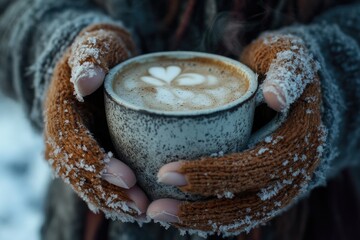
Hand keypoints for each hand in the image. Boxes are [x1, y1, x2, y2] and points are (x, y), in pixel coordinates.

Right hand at [44, 24, 148, 220]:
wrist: (98, 64)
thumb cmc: (101, 52)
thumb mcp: (96, 44)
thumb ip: (89, 57)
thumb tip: (86, 81)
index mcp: (61, 112)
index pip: (73, 144)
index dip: (98, 164)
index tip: (128, 177)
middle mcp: (62, 137)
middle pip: (79, 173)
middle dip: (110, 192)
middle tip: (142, 205)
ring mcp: (74, 150)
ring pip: (87, 184)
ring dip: (113, 202)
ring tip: (143, 212)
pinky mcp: (89, 156)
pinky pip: (96, 182)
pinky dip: (114, 197)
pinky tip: (136, 208)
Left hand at [147, 33, 324, 235]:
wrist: (292, 88)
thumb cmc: (280, 68)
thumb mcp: (287, 57)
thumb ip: (286, 73)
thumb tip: (275, 99)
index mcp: (297, 142)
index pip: (254, 167)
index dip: (212, 175)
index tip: (165, 173)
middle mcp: (292, 172)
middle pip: (247, 205)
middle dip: (199, 211)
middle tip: (154, 210)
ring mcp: (280, 184)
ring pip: (242, 216)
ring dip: (200, 221)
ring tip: (159, 215)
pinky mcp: (265, 187)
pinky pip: (239, 211)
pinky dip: (209, 217)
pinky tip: (179, 214)